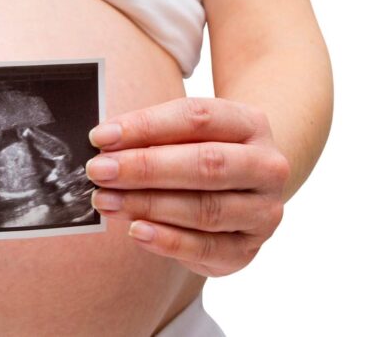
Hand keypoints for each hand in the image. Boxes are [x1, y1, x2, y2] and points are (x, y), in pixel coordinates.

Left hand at [87, 98, 289, 276]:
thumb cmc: (203, 156)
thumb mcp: (187, 137)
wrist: (245, 192)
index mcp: (250, 124)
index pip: (198, 118)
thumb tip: (103, 145)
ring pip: (205, 209)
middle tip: (99, 171)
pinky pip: (205, 247)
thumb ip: (152, 138)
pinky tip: (136, 231)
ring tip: (106, 201)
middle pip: (206, 163)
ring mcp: (262, 211)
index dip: (146, 126)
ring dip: (148, 205)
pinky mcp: (247, 249)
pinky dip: (167, 241)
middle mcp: (266, 167)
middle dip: (145, 168)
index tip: (101, 136)